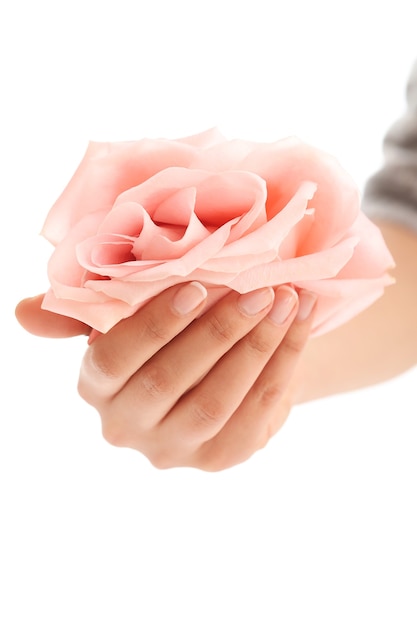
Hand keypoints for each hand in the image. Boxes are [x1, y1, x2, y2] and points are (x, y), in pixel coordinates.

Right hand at [75, 283, 315, 470]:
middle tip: (261, 290)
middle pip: (170, 380)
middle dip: (220, 332)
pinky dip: (282, 366)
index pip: (114, 358)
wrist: (211, 364)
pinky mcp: (219, 458)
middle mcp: (127, 425)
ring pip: (217, 400)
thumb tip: (22, 313)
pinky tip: (299, 328)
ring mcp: (175, 449)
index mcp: (96, 385)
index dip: (154, 325)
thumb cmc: (164, 330)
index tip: (197, 286)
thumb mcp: (120, 317)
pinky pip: (256, 414)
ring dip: (257, 347)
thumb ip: (78, 313)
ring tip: (288, 302)